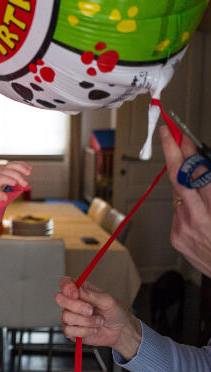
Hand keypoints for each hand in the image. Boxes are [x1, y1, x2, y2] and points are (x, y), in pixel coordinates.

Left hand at [0, 161, 31, 200]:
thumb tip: (5, 198)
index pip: (0, 178)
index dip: (7, 179)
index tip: (15, 183)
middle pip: (8, 172)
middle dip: (18, 176)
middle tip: (26, 184)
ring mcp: (3, 168)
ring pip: (12, 165)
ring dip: (21, 167)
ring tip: (29, 172)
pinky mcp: (7, 166)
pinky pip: (15, 163)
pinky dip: (22, 164)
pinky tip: (30, 167)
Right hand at [55, 277, 141, 359]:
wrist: (120, 331)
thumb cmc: (114, 312)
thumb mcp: (107, 300)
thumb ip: (91, 294)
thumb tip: (78, 288)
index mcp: (80, 290)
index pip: (65, 283)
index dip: (66, 287)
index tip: (76, 294)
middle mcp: (72, 302)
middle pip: (60, 299)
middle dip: (76, 306)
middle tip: (90, 310)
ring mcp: (70, 316)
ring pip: (66, 316)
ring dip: (86, 321)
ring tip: (98, 321)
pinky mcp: (71, 330)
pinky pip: (69, 330)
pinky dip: (84, 331)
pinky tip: (93, 329)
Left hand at [160, 126, 210, 276]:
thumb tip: (204, 163)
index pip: (196, 172)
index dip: (187, 150)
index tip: (182, 135)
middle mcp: (197, 219)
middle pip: (177, 177)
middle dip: (171, 152)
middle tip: (167, 134)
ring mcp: (183, 229)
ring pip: (178, 194)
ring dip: (186, 184)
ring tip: (199, 188)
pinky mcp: (176, 237)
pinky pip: (178, 211)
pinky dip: (187, 205)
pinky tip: (199, 211)